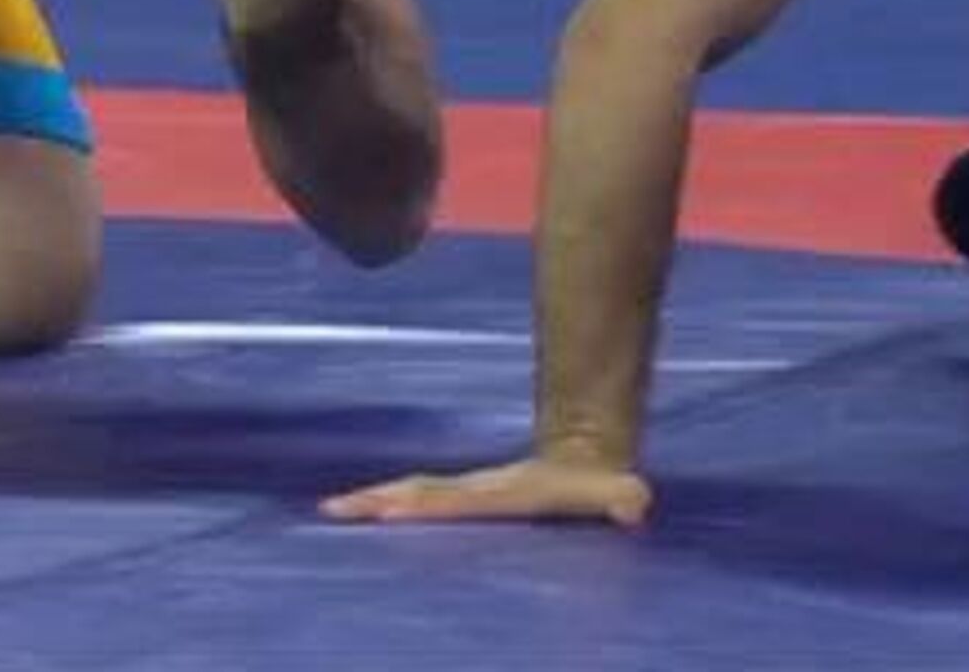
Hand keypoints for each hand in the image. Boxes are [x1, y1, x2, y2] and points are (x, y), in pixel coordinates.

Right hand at [320, 455, 651, 528]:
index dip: (420, 505)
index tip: (384, 508)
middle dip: (376, 500)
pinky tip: (362, 513)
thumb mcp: (615, 493)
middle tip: (333, 510)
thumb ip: (623, 497)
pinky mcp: (464, 499)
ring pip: (412, 493)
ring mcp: (467, 491)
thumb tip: (636, 502)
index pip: (452, 499)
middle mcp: (475, 490)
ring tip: (332, 511)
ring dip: (373, 501)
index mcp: (499, 494)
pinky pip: (417, 501)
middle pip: (417, 492)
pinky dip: (386, 505)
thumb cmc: (598, 487)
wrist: (584, 454)